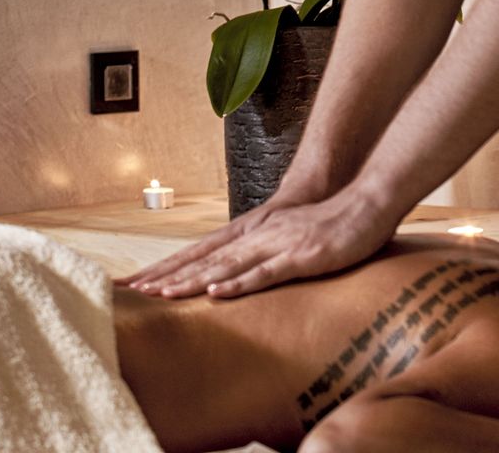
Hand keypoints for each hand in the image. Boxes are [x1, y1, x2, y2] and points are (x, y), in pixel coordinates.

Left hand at [118, 187, 398, 298]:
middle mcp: (257, 237)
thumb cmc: (330, 224)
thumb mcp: (289, 239)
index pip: (201, 253)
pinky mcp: (300, 256)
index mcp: (252, 234)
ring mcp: (277, 245)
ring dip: (193, 281)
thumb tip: (240, 274)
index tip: (137, 283)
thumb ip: (264, 255)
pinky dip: (239, 283)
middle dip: (168, 276)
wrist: (365, 203)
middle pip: (204, 259)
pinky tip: (217, 291)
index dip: (168, 268)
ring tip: (162, 295)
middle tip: (133, 290)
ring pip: (226, 266)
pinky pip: (265, 272)